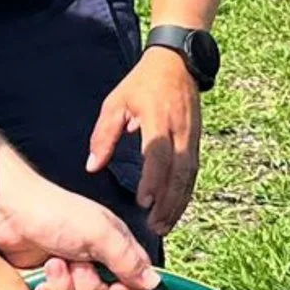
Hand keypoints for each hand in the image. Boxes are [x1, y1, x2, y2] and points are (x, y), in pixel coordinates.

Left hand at [0, 167, 158, 289]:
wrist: (9, 210)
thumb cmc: (57, 213)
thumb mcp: (98, 233)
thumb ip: (128, 260)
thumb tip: (155, 283)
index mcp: (114, 247)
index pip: (135, 283)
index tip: (115, 286)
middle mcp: (95, 263)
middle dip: (88, 287)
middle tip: (74, 265)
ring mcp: (69, 274)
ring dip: (64, 288)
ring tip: (51, 264)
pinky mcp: (44, 283)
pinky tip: (39, 282)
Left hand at [87, 45, 203, 236]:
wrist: (177, 62)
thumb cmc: (142, 83)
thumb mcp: (116, 103)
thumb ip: (104, 135)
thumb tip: (92, 167)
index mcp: (157, 118)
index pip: (158, 154)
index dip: (153, 179)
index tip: (144, 202)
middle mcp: (178, 130)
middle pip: (178, 172)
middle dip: (168, 202)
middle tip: (155, 227)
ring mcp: (191, 136)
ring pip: (188, 176)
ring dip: (178, 202)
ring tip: (164, 225)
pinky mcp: (196, 141)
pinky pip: (192, 172)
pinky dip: (185, 193)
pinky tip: (175, 209)